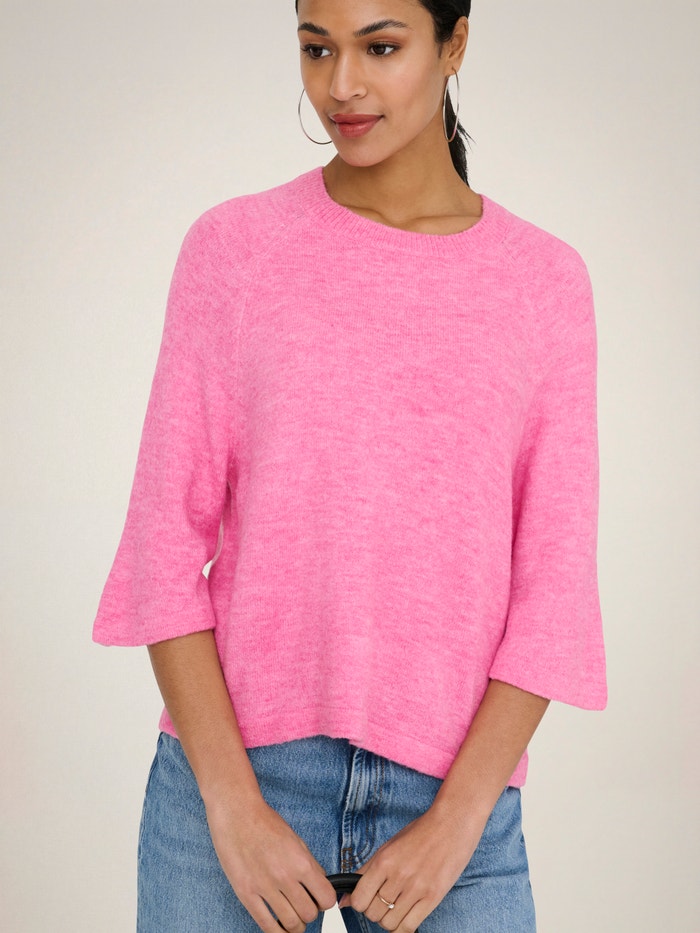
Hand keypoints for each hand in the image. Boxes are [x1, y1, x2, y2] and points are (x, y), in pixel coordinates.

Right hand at [205, 792, 336, 931]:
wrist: (237, 814)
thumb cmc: (266, 823)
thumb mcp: (296, 840)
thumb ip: (309, 864)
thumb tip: (319, 885)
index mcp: (301, 862)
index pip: (326, 898)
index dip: (325, 901)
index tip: (320, 900)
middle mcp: (284, 876)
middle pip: (309, 914)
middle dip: (310, 913)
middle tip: (304, 907)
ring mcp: (264, 887)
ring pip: (290, 923)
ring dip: (295, 925)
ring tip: (292, 918)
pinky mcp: (246, 893)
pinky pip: (266, 924)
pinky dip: (277, 931)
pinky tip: (279, 928)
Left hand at [338, 805, 485, 930]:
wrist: (451, 825)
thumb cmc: (420, 833)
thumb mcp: (388, 846)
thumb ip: (365, 871)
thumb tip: (344, 899)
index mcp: (384, 861)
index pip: (359, 899)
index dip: (359, 902)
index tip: (365, 898)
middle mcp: (398, 876)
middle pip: (373, 913)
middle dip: (374, 911)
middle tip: (382, 901)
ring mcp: (416, 888)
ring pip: (389, 923)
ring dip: (389, 919)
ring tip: (396, 907)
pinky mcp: (432, 898)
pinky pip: (409, 927)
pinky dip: (403, 927)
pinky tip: (405, 916)